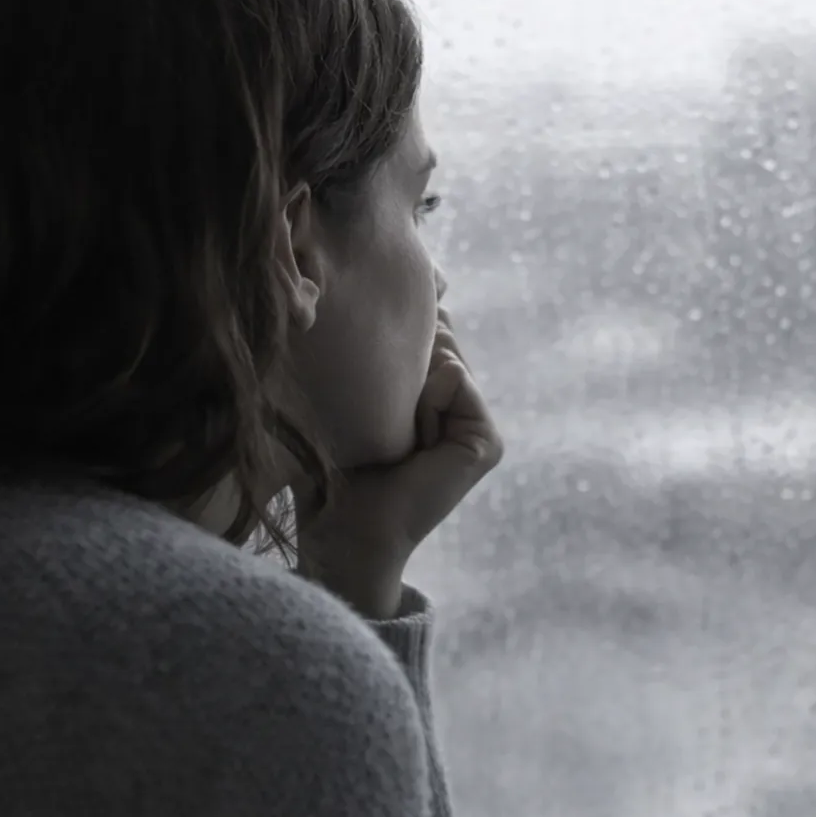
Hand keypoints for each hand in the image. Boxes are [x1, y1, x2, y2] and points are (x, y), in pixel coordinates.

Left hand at [296, 308, 503, 617]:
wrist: (342, 529)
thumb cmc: (329, 463)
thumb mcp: (352, 392)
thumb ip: (383, 349)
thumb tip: (413, 287)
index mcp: (432, 397)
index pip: (426, 331)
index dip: (399, 334)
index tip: (369, 358)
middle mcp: (459, 407)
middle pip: (437, 336)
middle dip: (398, 356)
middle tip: (377, 414)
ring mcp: (477, 425)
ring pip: (443, 354)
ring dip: (404, 383)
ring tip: (390, 433)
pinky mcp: (486, 442)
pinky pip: (454, 377)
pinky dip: (425, 399)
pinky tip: (411, 443)